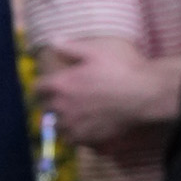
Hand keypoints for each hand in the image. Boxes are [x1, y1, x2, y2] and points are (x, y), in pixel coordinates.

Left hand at [28, 31, 180, 146]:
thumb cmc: (120, 70)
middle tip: (60, 100)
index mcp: (61, 85)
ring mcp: (73, 125)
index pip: (38, 87)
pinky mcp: (86, 138)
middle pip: (45, 108)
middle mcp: (62, 107)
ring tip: (71, 117)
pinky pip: (72, 140)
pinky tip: (83, 129)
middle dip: (50, 103)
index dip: (42, 86)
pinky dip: (74, 135)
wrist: (143, 95)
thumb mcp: (95, 52)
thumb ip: (71, 48)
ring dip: (61, 121)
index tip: (47, 86)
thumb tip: (54, 40)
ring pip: (57, 126)